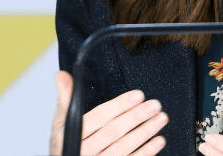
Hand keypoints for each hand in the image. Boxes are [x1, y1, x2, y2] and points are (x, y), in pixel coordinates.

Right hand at [49, 70, 168, 155]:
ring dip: (145, 132)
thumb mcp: (61, 122)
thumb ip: (66, 98)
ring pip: (124, 148)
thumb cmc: (66, 143)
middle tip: (155, 105)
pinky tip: (158, 141)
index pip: (97, 118)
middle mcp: (83, 152)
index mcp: (70, 135)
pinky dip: (146, 152)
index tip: (138, 95)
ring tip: (161, 118)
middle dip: (136, 117)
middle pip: (113, 132)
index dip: (119, 106)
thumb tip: (62, 74)